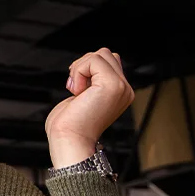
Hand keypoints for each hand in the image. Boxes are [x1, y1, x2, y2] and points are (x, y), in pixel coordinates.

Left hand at [45, 48, 133, 166]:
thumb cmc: (70, 126)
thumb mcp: (83, 97)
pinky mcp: (112, 85)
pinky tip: (78, 91)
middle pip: (105, 54)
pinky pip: (93, 59)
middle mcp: (124, 90)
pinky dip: (79, 71)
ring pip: (101, 54)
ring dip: (81, 68)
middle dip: (84, 65)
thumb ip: (91, 80)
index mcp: (120, 93)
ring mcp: (121, 87)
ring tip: (77, 90)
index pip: (108, 62)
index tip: (78, 90)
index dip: (88, 70)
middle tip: (76, 89)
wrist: (70, 142)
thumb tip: (88, 64)